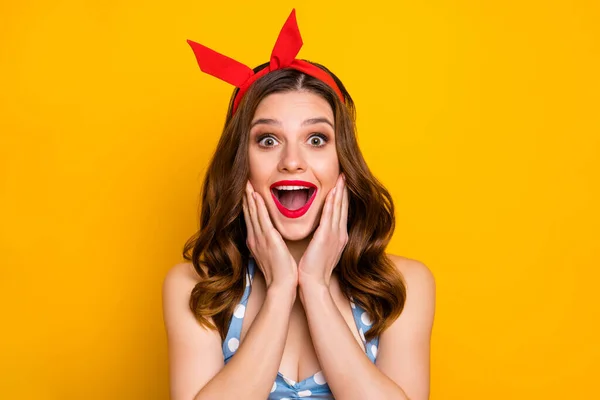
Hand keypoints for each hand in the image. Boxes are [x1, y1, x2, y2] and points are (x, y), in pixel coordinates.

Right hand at [242, 181, 297, 290]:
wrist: (282, 285)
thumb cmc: (280, 272)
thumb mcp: (272, 254)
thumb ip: (269, 243)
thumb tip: (271, 237)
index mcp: (256, 241)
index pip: (250, 218)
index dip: (248, 204)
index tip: (247, 191)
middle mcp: (255, 238)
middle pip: (248, 213)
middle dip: (245, 197)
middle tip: (242, 182)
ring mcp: (260, 238)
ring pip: (252, 213)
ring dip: (249, 197)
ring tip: (246, 183)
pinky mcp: (268, 239)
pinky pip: (261, 219)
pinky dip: (257, 207)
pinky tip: (255, 196)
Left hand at [297, 173, 348, 287]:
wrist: (313, 284)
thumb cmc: (313, 270)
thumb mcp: (321, 251)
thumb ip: (322, 239)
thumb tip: (320, 232)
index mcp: (338, 237)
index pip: (341, 213)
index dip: (343, 198)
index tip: (342, 185)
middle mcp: (340, 234)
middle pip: (343, 207)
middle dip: (344, 191)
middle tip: (345, 175)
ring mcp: (335, 235)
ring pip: (339, 208)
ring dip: (340, 192)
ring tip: (342, 177)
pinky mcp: (326, 237)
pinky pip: (330, 216)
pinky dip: (333, 203)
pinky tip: (333, 192)